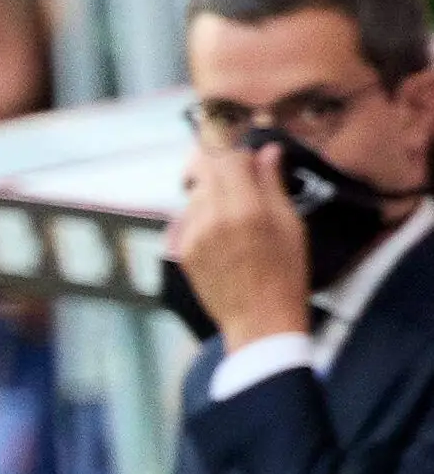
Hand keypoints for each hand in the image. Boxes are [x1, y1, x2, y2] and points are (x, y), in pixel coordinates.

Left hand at [178, 143, 310, 349]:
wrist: (259, 321)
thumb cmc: (286, 274)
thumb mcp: (291, 226)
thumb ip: (273, 185)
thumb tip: (267, 152)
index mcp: (245, 209)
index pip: (230, 158)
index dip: (242, 155)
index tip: (253, 163)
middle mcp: (213, 218)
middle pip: (208, 171)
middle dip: (224, 170)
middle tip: (244, 183)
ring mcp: (193, 235)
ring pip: (196, 193)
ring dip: (213, 192)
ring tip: (236, 213)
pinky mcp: (183, 250)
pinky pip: (189, 218)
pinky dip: (204, 215)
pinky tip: (223, 232)